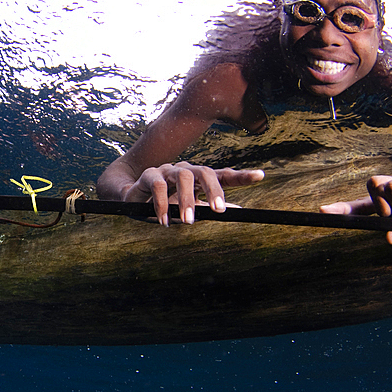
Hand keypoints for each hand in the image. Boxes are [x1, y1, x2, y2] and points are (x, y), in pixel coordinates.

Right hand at [123, 162, 263, 225]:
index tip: (260, 176)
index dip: (242, 176)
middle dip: (214, 190)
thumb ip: (210, 205)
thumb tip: (240, 210)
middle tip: (219, 211)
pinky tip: (164, 221)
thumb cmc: (165, 203)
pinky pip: (158, 186)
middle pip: (205, 172)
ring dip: (187, 200)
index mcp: (198, 178)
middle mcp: (186, 170)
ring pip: (183, 178)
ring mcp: (168, 170)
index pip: (223, 174)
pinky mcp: (149, 175)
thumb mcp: (190, 206)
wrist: (131, 199)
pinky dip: (162, 205)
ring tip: (188, 221)